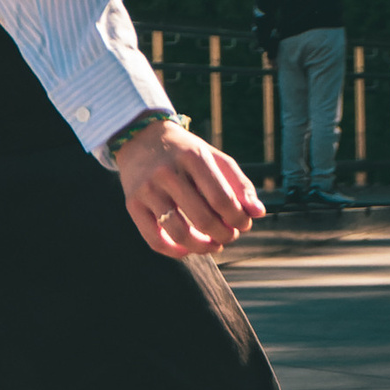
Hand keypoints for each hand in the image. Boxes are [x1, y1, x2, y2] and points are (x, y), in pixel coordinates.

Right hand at [116, 121, 263, 257]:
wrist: (140, 138)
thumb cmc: (185, 152)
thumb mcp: (215, 158)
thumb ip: (240, 184)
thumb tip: (257, 213)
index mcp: (192, 158)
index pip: (223, 200)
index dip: (239, 219)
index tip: (243, 223)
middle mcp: (166, 173)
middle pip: (204, 219)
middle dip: (225, 235)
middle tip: (230, 235)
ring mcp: (147, 190)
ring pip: (179, 233)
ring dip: (203, 247)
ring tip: (213, 245)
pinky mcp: (132, 204)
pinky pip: (154, 240)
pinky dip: (175, 251)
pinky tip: (187, 249)